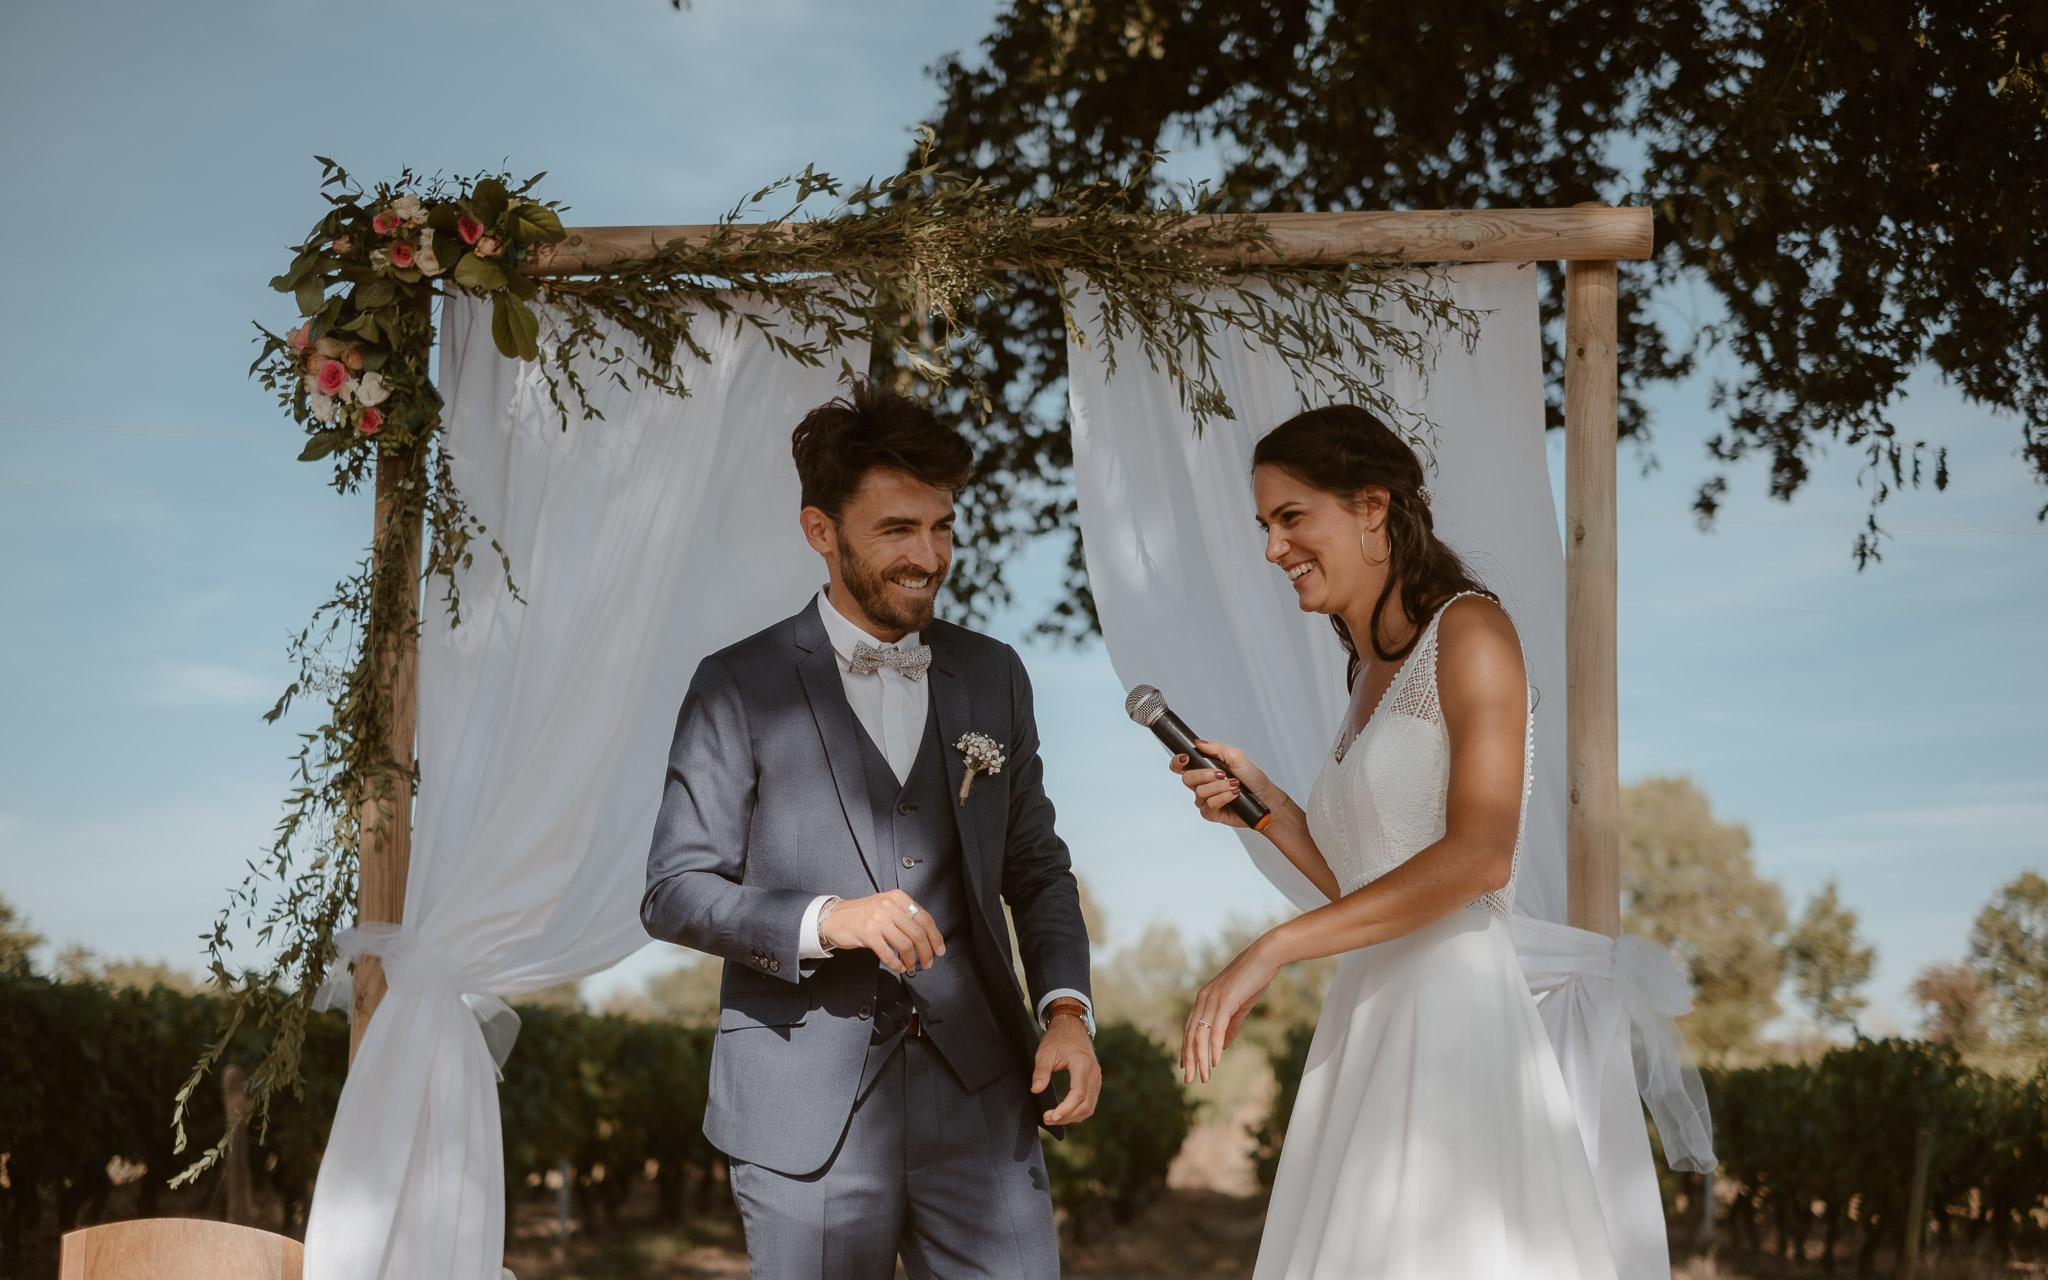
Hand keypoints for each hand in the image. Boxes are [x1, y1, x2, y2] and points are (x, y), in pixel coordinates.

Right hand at [819, 890, 945, 974]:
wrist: (833, 917)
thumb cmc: (861, 914)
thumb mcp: (885, 905)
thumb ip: (904, 915)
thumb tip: (927, 935)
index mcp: (897, 897)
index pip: (925, 918)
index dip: (935, 936)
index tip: (939, 949)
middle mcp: (889, 906)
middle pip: (918, 933)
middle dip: (927, 952)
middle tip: (929, 962)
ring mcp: (878, 919)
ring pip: (906, 945)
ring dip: (912, 960)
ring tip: (912, 966)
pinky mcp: (868, 934)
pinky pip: (889, 954)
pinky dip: (897, 964)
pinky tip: (899, 967)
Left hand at [1033, 1014, 1101, 1123]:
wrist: (1072, 1027)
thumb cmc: (1058, 1039)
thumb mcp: (1045, 1052)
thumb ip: (1041, 1071)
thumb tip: (1035, 1090)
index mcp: (1083, 1064)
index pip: (1078, 1093)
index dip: (1066, 1108)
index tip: (1052, 1116)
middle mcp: (1094, 1073)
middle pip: (1085, 1104)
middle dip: (1067, 1116)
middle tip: (1048, 1119)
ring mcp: (1097, 1078)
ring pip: (1089, 1107)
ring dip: (1072, 1117)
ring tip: (1053, 1118)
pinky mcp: (1095, 1082)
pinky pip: (1090, 1102)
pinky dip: (1078, 1111)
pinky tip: (1065, 1113)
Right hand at [1170, 739, 1281, 828]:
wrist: (1266, 798)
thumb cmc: (1252, 778)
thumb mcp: (1236, 757)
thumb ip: (1217, 748)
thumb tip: (1199, 743)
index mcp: (1203, 769)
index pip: (1181, 766)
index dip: (1178, 762)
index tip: (1185, 758)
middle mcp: (1201, 785)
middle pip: (1187, 779)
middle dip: (1205, 775)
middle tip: (1222, 773)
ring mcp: (1205, 800)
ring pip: (1200, 792)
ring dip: (1220, 787)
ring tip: (1234, 785)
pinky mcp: (1211, 813)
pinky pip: (1209, 805)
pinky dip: (1223, 798)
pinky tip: (1234, 795)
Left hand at [1182, 934, 1281, 1084]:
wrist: (1264, 957)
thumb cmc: (1252, 979)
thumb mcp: (1239, 1006)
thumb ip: (1230, 1026)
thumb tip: (1223, 1046)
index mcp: (1204, 999)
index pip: (1188, 1028)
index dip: (1185, 1048)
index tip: (1185, 1067)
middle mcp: (1203, 1000)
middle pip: (1190, 1035)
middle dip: (1189, 1059)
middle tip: (1188, 1080)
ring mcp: (1212, 1000)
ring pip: (1200, 1035)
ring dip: (1201, 1059)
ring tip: (1203, 1077)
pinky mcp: (1225, 1001)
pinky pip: (1217, 1029)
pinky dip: (1215, 1047)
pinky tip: (1215, 1062)